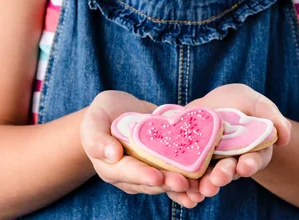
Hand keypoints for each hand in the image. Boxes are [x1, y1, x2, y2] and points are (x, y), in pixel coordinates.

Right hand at [80, 90, 201, 205]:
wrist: (118, 111)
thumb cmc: (102, 114)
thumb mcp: (94, 119)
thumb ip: (96, 137)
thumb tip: (111, 154)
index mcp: (112, 167)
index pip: (128, 172)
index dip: (142, 175)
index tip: (156, 177)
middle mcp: (132, 174)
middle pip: (151, 181)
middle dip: (168, 183)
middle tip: (184, 183)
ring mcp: (149, 170)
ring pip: (167, 182)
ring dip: (183, 186)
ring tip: (199, 188)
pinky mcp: (164, 163)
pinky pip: (177, 173)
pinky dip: (191, 179)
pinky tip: (205, 182)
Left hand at [168, 84, 291, 204]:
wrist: (214, 103)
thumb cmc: (240, 102)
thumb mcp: (256, 103)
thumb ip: (272, 116)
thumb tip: (284, 137)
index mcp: (251, 151)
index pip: (253, 160)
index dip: (250, 164)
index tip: (246, 166)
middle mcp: (232, 163)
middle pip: (229, 172)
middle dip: (225, 175)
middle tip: (219, 177)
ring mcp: (212, 164)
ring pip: (208, 177)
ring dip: (205, 183)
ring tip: (201, 186)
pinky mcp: (192, 162)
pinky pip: (189, 175)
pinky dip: (185, 184)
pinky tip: (181, 187)